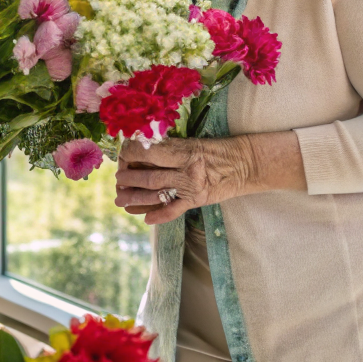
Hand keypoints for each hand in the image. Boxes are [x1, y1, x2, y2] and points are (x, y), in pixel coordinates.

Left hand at [114, 138, 254, 223]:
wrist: (245, 163)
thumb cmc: (217, 148)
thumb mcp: (192, 142)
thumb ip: (169, 147)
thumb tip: (140, 148)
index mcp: (183, 151)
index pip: (149, 152)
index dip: (131, 153)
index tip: (123, 154)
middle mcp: (185, 170)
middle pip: (149, 176)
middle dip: (129, 179)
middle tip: (118, 179)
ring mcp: (191, 187)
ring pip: (156, 194)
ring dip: (135, 198)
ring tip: (120, 199)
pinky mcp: (197, 200)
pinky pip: (174, 210)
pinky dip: (159, 216)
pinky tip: (145, 219)